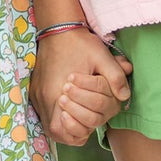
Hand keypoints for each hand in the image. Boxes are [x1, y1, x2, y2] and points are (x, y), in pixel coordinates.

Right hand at [30, 27, 131, 145]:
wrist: (58, 28)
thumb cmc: (80, 44)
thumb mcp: (102, 57)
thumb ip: (115, 77)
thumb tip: (124, 96)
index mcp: (58, 91)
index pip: (61, 129)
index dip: (75, 132)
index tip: (88, 126)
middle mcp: (44, 97)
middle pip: (54, 130)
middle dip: (71, 131)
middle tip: (86, 123)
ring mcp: (37, 93)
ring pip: (47, 122)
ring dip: (64, 124)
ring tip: (79, 117)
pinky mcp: (35, 89)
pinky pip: (43, 111)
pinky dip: (56, 115)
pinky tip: (68, 108)